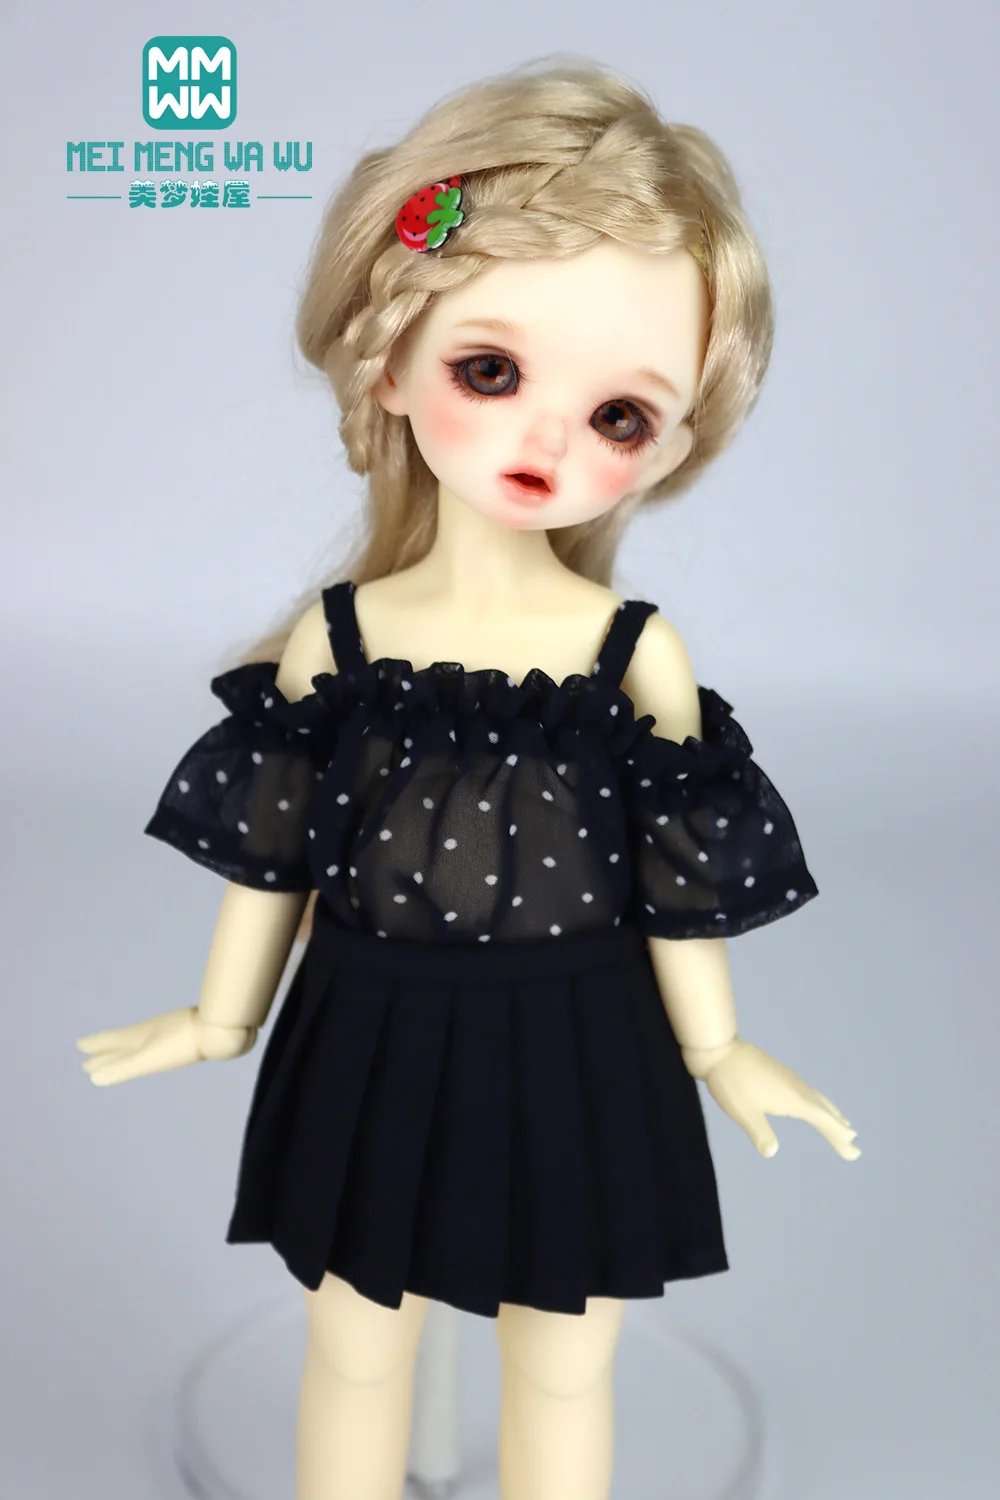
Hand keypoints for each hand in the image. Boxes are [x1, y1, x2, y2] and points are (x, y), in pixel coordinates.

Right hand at [77, 1007, 256, 1085]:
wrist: (220, 1028)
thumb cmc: (183, 1044)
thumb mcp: (149, 1059)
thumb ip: (122, 1068)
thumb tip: (94, 1078)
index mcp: (139, 1035)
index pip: (111, 1041)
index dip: (96, 1046)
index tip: (80, 1046)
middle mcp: (151, 1030)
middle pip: (122, 1040)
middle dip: (105, 1048)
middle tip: (88, 1051)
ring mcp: (168, 1029)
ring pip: (140, 1038)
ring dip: (124, 1045)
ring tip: (118, 1048)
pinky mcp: (185, 1032)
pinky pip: (158, 1038)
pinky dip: (147, 1043)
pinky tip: (157, 1046)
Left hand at [682, 1038, 859, 1159]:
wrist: (719, 1050)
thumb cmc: (730, 1082)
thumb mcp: (743, 1112)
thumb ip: (759, 1132)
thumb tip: (772, 1152)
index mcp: (792, 1098)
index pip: (821, 1119)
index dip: (836, 1134)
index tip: (853, 1147)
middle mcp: (796, 1088)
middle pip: (824, 1111)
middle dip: (839, 1130)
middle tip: (854, 1148)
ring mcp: (789, 1079)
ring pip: (817, 1099)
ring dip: (831, 1115)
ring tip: (844, 1126)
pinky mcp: (780, 1075)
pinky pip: (808, 1092)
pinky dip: (818, 1103)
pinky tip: (813, 1105)